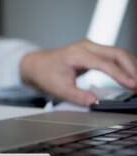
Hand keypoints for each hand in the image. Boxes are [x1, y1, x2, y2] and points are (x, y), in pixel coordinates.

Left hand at [20, 39, 136, 105]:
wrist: (36, 64)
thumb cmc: (45, 73)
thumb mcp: (59, 89)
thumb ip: (78, 96)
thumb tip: (95, 102)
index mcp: (78, 54)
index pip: (105, 63)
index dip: (121, 75)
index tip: (133, 84)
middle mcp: (87, 46)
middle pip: (117, 54)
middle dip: (132, 68)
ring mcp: (91, 47)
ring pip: (118, 53)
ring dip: (131, 66)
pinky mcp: (93, 51)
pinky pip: (114, 55)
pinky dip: (124, 65)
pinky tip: (131, 75)